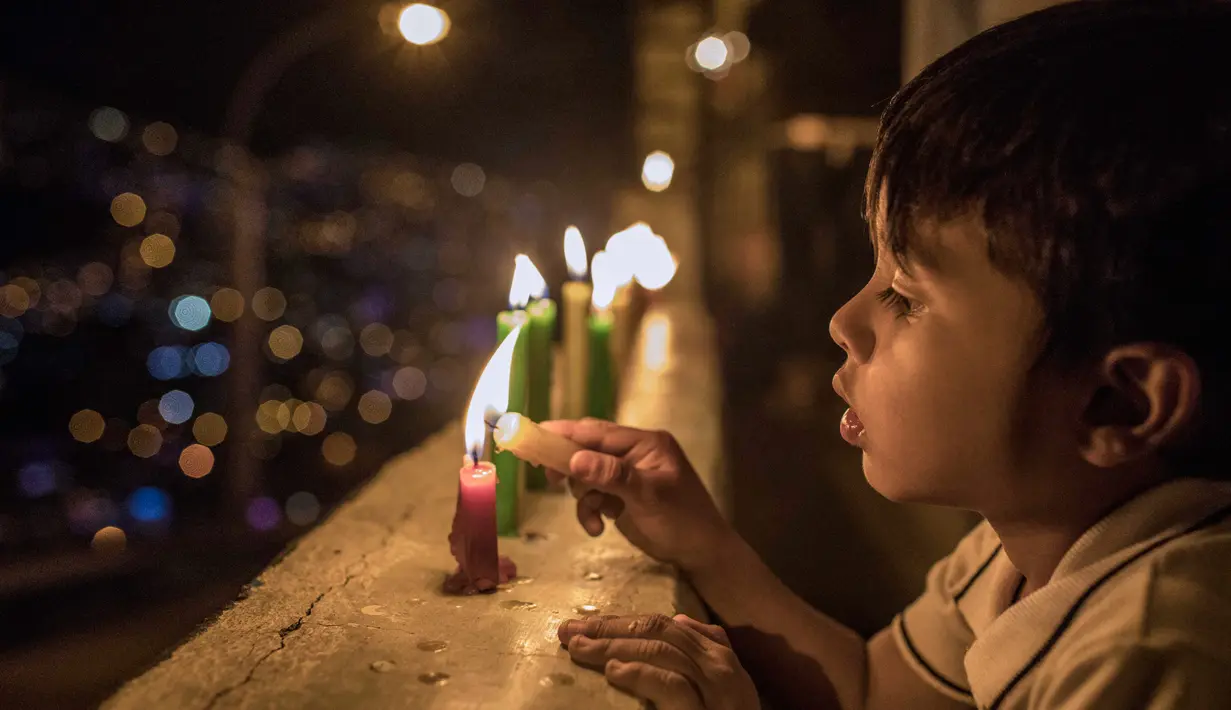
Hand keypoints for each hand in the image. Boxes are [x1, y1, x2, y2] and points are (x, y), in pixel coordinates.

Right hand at [540, 419, 733, 573]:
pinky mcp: (621, 496)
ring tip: (595, 517)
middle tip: (549, 479)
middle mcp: (634, 453)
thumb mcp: (649, 497)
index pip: (596, 432)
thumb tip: (573, 459)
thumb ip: (612, 475)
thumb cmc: (683, 521)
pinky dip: (590, 511)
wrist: (702, 554)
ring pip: (585, 475)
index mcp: (645, 443)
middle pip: (586, 449)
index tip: (533, 437)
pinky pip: (593, 496)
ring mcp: (627, 475)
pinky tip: (598, 528)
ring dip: (582, 497)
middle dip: (568, 466)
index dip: (563, 434)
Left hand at [558, 613, 760, 709]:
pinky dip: (641, 674)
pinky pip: (670, 686)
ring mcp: (714, 691)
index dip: (621, 621)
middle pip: (659, 632)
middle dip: (610, 628)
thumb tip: (681, 620)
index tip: (584, 624)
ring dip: (614, 646)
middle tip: (569, 629)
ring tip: (580, 648)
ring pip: (661, 652)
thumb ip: (706, 650)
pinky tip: (614, 672)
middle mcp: (719, 668)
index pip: (665, 626)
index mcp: (719, 657)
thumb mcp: (723, 687)